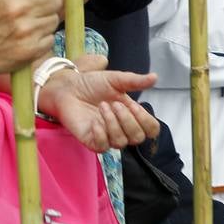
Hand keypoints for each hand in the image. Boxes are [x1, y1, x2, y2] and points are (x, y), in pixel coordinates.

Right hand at [0, 0, 61, 79]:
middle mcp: (19, 5)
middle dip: (44, 1)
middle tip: (29, 7)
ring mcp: (26, 30)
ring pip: (53, 19)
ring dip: (41, 21)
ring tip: (23, 24)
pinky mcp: (30, 50)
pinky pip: (50, 39)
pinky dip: (39, 39)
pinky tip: (23, 38)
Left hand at [38, 54, 160, 151]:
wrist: (69, 88)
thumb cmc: (92, 84)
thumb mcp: (115, 79)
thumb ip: (135, 81)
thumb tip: (155, 77)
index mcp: (131, 115)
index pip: (151, 129)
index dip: (145, 120)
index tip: (132, 105)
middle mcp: (122, 128)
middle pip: (138, 138)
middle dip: (128, 120)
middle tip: (115, 104)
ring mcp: (107, 136)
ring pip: (121, 142)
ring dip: (113, 123)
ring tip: (102, 106)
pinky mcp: (92, 141)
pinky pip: (103, 147)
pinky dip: (101, 134)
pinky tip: (95, 122)